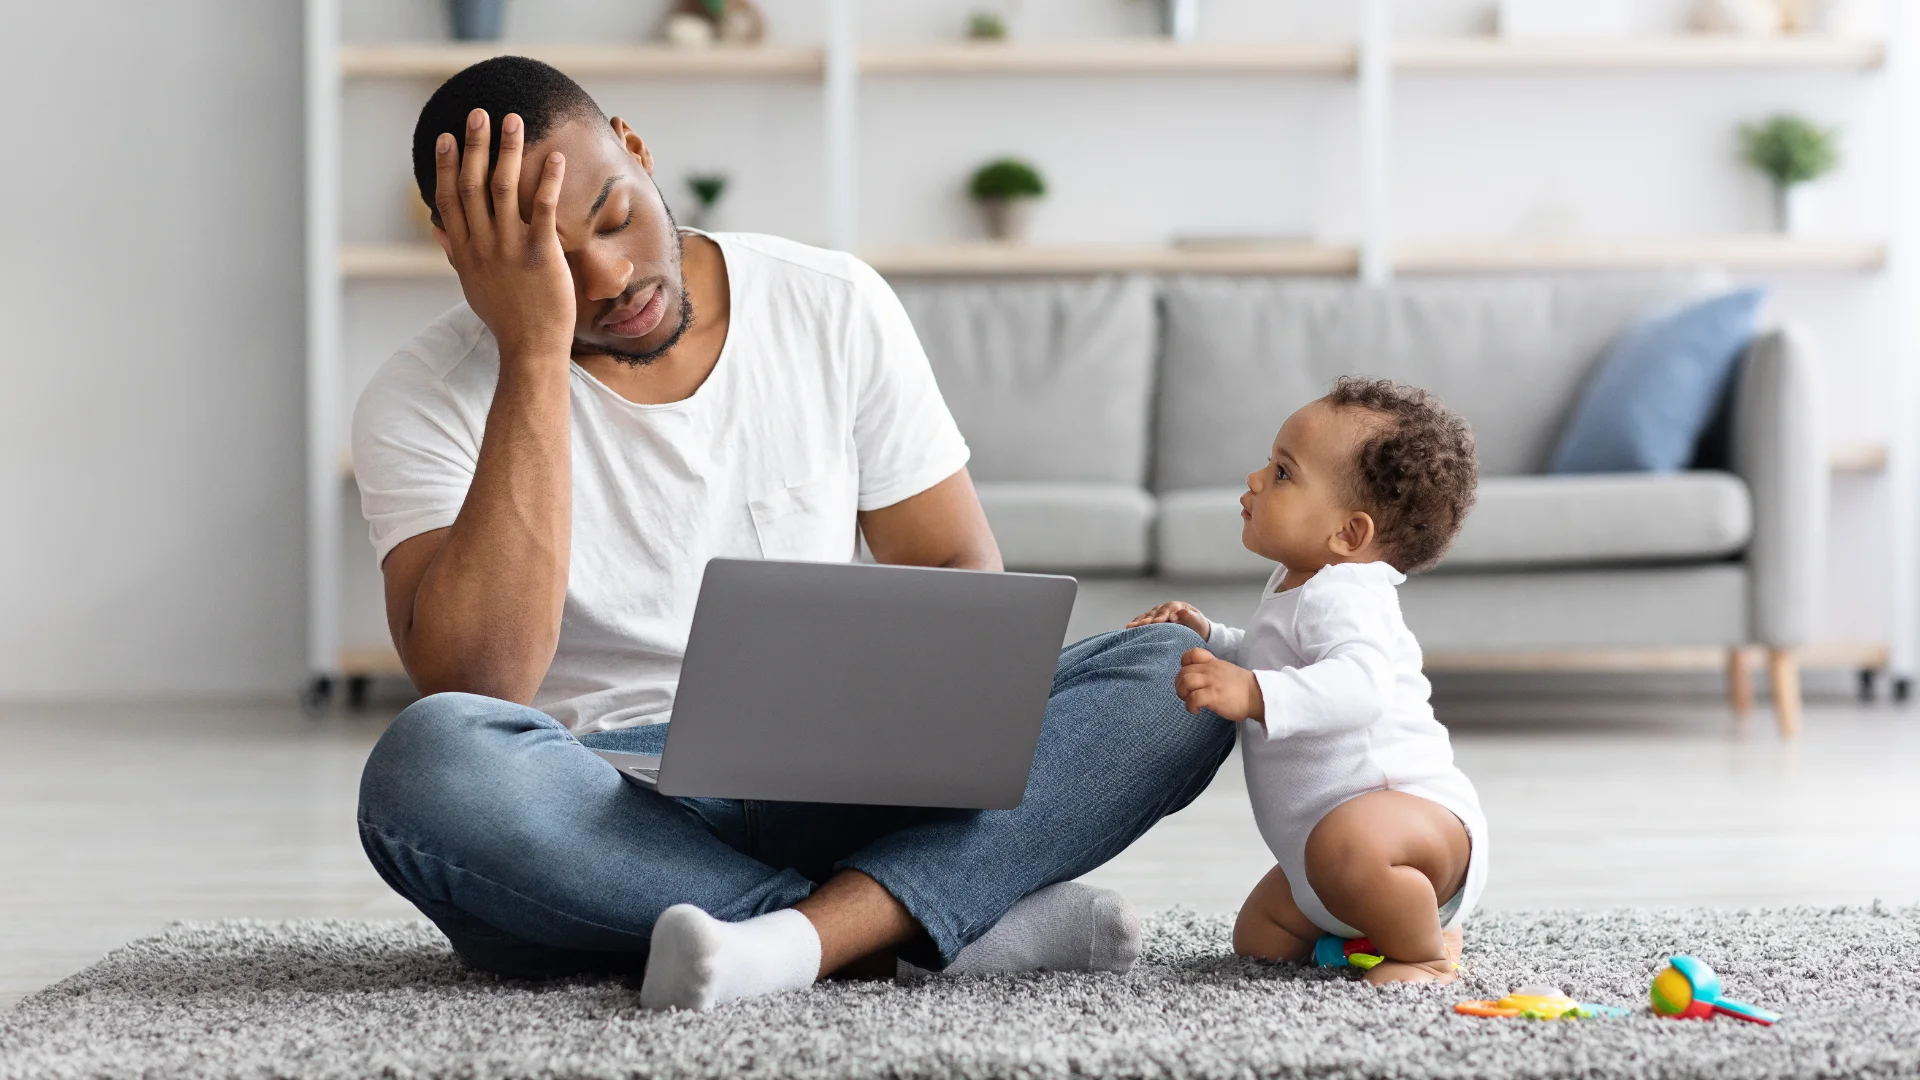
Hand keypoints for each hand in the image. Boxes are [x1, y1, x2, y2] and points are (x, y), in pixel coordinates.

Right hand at [434, 109, 574, 360]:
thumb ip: (456, 255)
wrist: (530, 349)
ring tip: (513, 121)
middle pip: (472, 184)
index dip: (445, 166)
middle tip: (478, 113)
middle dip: (474, 145)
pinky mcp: (539, 254)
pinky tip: (556, 157)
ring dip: (508, 150)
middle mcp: (482, 245)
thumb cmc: (506, 319)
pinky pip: (542, 209)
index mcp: (464, 251)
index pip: (449, 199)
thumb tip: (440, 232)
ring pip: (503, 188)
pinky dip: (548, 180)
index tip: (445, 137)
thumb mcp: (473, 287)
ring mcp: (509, 248)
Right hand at [1127, 601, 1210, 638]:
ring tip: (1130, 627)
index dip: (1162, 615)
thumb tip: (1175, 614)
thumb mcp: (1198, 622)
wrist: (1197, 631)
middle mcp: (1165, 608)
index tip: (1157, 622)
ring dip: (1139, 622)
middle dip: (1148, 619)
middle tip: (1142, 626)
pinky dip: (1136, 624)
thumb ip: (1189, 617)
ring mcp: (1157, 614)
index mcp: (1177, 606)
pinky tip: (1129, 628)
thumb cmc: (1198, 627)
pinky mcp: (1152, 621)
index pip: (1168, 609)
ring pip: (1146, 616)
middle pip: (1155, 612)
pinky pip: (1142, 621)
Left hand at [1174, 648, 1263, 721]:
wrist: (1257, 695)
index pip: (1192, 654)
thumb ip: (1212, 672)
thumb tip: (1199, 682)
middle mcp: (1210, 670)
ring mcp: (1211, 682)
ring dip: (1182, 693)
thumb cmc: (1243, 687)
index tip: (1188, 675)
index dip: (1184, 664)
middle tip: (1185, 694)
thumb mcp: (1226, 671)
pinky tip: (1196, 711)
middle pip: (1183, 671)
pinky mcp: (1213, 696)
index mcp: (1213, 663)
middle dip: (1179, 684)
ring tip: (1188, 701)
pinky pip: (1193, 699)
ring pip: (1185, 681)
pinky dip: (1190, 706)